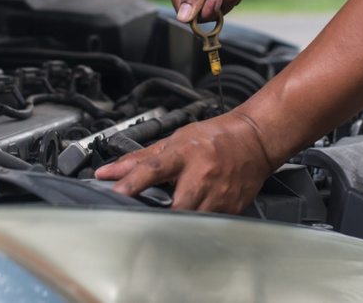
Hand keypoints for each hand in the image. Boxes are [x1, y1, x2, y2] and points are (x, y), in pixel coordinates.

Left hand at [94, 111, 275, 212]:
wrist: (254, 140)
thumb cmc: (215, 138)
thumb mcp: (175, 140)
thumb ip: (139, 158)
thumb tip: (109, 172)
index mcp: (185, 153)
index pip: (153, 169)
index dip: (131, 182)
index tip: (115, 193)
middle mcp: (202, 174)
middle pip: (175, 205)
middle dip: (158, 215)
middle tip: (143, 218)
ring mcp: (218, 194)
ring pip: (191, 220)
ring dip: (175, 223)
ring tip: (165, 220)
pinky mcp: (230, 208)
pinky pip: (207, 225)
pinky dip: (194, 225)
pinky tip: (190, 217)